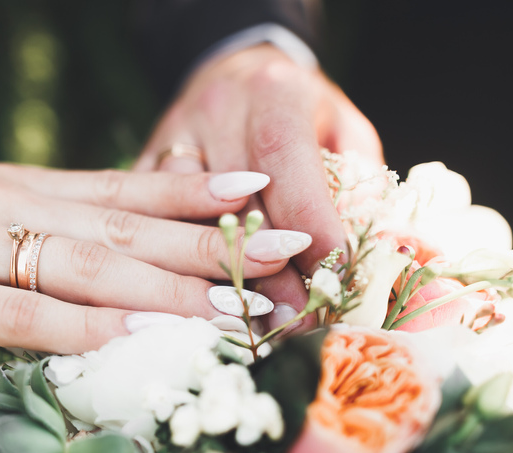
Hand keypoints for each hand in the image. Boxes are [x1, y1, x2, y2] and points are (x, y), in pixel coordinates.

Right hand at [0, 164, 310, 429]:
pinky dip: (74, 328)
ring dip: (163, 289)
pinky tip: (125, 341)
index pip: (121, 188)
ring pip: (86, 269)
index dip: (191, 191)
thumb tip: (91, 266)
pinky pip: (17, 316)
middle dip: (207, 243)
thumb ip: (30, 230)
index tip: (254, 194)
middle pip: (124, 228)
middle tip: (279, 253)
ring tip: (230, 307)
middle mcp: (9, 211)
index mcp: (18, 190)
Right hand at [136, 44, 382, 330]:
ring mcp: (172, 139)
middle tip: (295, 319)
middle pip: (234, 200)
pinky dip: (180, 267)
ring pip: (183, 218)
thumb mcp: (343, 129)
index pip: (285, 161)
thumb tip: (370, 254)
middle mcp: (216, 111)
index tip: (331, 276)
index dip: (307, 222)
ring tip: (248, 321)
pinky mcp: (142, 167)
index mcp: (271, 92)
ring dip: (216, 276)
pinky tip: (201, 306)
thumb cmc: (300, 110)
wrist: (233, 72)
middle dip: (267, 268)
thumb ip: (359, 184)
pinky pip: (153, 223)